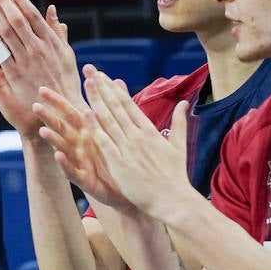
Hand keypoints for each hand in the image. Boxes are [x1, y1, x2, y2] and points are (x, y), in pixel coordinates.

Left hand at [0, 0, 83, 135]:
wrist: (60, 111)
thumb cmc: (65, 82)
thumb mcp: (66, 55)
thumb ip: (57, 32)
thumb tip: (51, 10)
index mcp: (51, 42)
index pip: (32, 14)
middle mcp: (38, 49)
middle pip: (16, 20)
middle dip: (3, 2)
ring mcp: (25, 62)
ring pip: (6, 33)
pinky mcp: (14, 75)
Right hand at [32, 86, 125, 207]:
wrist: (128, 189)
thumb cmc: (118, 159)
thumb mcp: (115, 130)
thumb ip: (112, 105)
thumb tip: (114, 79)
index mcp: (87, 132)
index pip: (69, 112)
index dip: (57, 101)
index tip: (42, 88)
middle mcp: (79, 146)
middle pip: (62, 128)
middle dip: (49, 117)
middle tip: (34, 106)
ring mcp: (80, 163)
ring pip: (64, 149)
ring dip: (53, 140)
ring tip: (43, 130)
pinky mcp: (84, 180)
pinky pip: (73, 172)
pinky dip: (65, 164)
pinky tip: (58, 156)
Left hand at [80, 66, 190, 218]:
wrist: (174, 200)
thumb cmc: (175, 176)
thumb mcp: (179, 146)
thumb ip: (180, 123)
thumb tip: (185, 103)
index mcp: (150, 131)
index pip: (128, 104)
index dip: (114, 88)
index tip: (103, 75)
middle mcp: (138, 136)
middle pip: (116, 106)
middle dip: (101, 87)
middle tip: (89, 69)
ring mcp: (129, 149)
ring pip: (109, 120)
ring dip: (96, 100)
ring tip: (85, 83)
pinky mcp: (121, 164)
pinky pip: (106, 142)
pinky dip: (96, 128)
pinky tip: (87, 114)